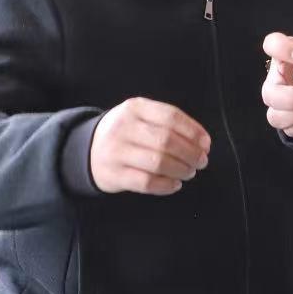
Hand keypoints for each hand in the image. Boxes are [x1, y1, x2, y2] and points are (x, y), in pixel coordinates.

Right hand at [88, 97, 210, 195]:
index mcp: (135, 108)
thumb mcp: (141, 117)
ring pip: (158, 162)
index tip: (206, 144)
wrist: (86, 150)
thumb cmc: (126, 133)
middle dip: (191, 154)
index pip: (171, 117)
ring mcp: (117, 152)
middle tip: (201, 162)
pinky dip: (166, 185)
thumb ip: (169, 125)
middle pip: (167, 141)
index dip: (194, 132)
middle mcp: (124, 128)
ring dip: (181, 170)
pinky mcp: (114, 174)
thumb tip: (203, 143)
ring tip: (189, 172)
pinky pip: (146, 182)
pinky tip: (174, 184)